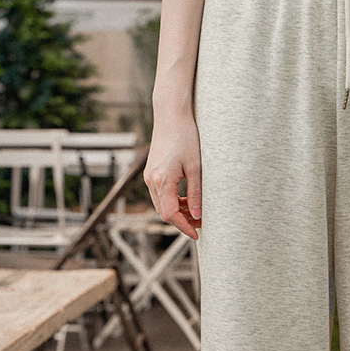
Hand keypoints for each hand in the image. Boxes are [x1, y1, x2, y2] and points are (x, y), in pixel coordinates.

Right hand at [144, 109, 201, 239]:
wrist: (170, 116)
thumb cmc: (185, 137)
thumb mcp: (195, 167)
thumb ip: (195, 193)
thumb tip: (197, 215)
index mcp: (162, 180)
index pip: (170, 215)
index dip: (184, 227)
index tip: (196, 234)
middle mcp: (151, 180)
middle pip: (164, 213)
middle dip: (182, 222)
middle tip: (200, 224)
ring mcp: (149, 176)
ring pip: (161, 205)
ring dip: (177, 212)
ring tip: (195, 213)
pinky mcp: (151, 172)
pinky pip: (160, 195)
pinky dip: (172, 201)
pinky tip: (186, 200)